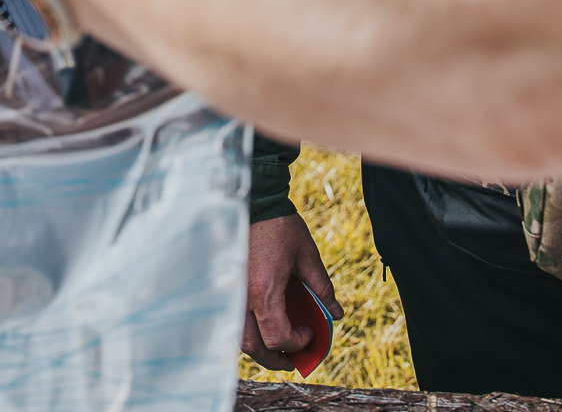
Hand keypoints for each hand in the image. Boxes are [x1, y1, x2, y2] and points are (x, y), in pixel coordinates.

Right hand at [242, 213, 341, 369]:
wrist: (252, 200)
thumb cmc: (279, 226)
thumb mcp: (306, 255)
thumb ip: (321, 287)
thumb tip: (336, 312)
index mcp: (264, 291)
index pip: (278, 337)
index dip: (297, 343)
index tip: (310, 333)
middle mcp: (242, 297)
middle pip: (254, 346)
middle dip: (275, 358)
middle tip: (292, 360)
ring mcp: (230, 292)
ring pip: (239, 336)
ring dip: (259, 348)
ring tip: (276, 349)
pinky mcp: (225, 285)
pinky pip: (232, 319)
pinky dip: (248, 331)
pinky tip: (261, 326)